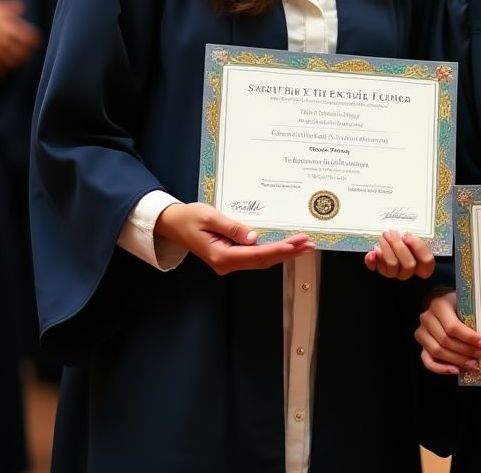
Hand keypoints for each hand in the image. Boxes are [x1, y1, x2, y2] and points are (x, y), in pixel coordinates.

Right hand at [0, 0, 40, 76]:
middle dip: (26, 53)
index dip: (35, 41)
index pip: (30, 38)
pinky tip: (3, 73)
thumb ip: (12, 7)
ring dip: (15, 62)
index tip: (35, 42)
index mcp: (11, 28)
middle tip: (26, 53)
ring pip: (11, 61)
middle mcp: (6, 40)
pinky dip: (1, 72)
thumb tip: (23, 8)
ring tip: (16, 62)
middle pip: (22, 52)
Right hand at [155, 202, 313, 275]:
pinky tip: (285, 247)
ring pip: (261, 260)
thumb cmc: (189, 217)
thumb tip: (253, 237)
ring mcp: (229, 262)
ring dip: (283, 253)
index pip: (256, 254)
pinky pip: (255, 257)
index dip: (278, 250)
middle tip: (309, 244)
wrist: (172, 224)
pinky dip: (273, 252)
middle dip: (288, 253)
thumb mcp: (209, 217)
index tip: (296, 244)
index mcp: (221, 255)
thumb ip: (232, 227)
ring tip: (304, 246)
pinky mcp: (230, 256)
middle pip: (263, 260)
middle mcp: (227, 263)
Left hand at [364, 230, 434, 279]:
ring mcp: (395, 272)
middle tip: (391, 233)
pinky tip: (371, 253)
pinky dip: (372, 261)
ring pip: (393, 267)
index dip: (418, 248)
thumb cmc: (404, 237)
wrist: (390, 240)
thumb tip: (406, 233)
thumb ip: (414, 236)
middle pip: (409, 265)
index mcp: (421, 261)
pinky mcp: (381, 270)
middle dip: (398, 247)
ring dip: (386, 251)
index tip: (408, 235)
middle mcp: (409, 270)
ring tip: (382, 238)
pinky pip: (376, 269)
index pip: (427, 261)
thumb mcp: (413, 235)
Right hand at [415, 290, 480, 374]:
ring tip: (473, 364)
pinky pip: (428, 361)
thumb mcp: (465, 305)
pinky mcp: (422, 345)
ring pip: (437, 351)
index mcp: (438, 305)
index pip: (453, 327)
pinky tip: (456, 370)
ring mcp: (422, 332)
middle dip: (466, 351)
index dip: (469, 338)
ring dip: (457, 361)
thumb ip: (472, 318)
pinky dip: (441, 368)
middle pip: (445, 340)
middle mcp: (427, 318)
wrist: (444, 305)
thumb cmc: (457, 305)